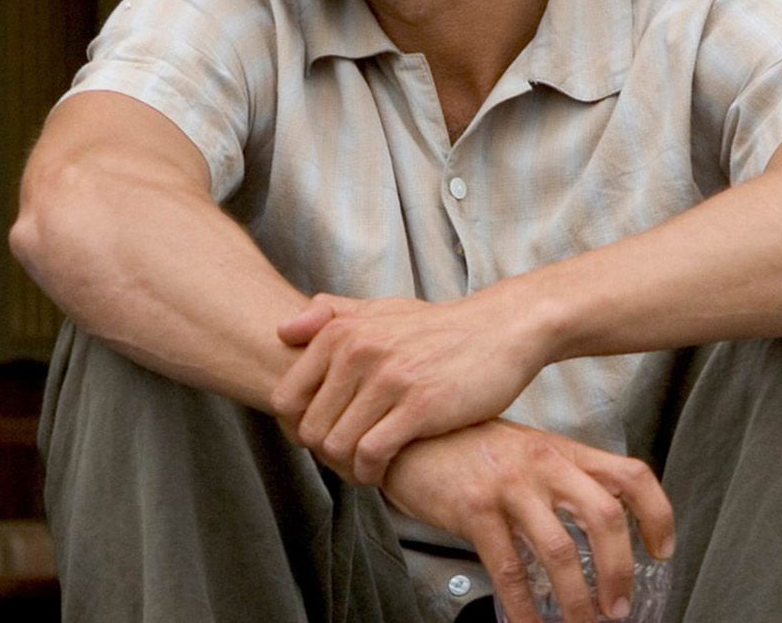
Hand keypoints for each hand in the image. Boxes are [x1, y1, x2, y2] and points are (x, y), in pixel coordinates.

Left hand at [271, 290, 549, 484]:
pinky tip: (381, 471)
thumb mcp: (380, 309)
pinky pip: (371, 453)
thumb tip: (281, 330)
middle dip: (322, 453)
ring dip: (345, 467)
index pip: (286, 398)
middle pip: (309, 428)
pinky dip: (370, 472)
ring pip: (336, 445)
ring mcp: (387, 379)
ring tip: (361, 467)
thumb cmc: (436, 328)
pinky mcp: (419, 407)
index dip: (295, 427)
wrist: (500, 330)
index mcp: (340, 332)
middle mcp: (357, 352)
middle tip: (343, 458)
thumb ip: (328, 315)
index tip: (320, 436)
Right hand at [382, 420, 674, 622]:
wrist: (404, 436)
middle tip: (619, 606)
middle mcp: (542, 463)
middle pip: (606, 515)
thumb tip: (600, 524)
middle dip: (621, 570)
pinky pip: (509, 568)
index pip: (630, 475)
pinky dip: (525, 606)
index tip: (662, 551)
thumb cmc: (464, 448)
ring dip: (578, 599)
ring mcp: (509, 484)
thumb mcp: (522, 450)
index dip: (657, 515)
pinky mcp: (474, 508)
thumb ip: (559, 477)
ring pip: (562, 550)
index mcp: (561, 450)